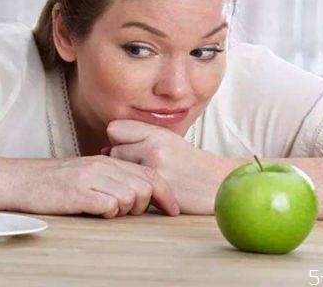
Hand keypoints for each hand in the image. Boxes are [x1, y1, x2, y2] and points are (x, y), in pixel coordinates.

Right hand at [10, 155, 179, 217]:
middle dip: (146, 205)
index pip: (148, 173)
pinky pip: (110, 205)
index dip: (166, 193)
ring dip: (125, 210)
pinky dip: (109, 213)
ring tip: (107, 210)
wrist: (21, 180)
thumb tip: (139, 193)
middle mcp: (102, 165)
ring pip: (131, 196)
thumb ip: (111, 178)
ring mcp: (90, 178)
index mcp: (106, 160)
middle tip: (129, 213)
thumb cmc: (53, 182)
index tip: (172, 209)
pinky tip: (95, 211)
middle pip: (145, 186)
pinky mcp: (78, 193)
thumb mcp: (87, 173)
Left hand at [106, 119, 231, 214]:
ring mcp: (156, 166)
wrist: (218, 183)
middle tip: (140, 170)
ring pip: (120, 169)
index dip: (118, 141)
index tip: (129, 151)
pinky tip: (149, 193)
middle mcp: (154, 144)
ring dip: (127, 177)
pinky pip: (130, 187)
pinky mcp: (158, 187)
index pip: (114, 129)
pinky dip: (135, 191)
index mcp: (156, 131)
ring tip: (145, 181)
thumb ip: (137, 139)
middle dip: (121, 162)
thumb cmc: (189, 164)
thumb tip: (103, 149)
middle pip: (112, 150)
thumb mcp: (166, 141)